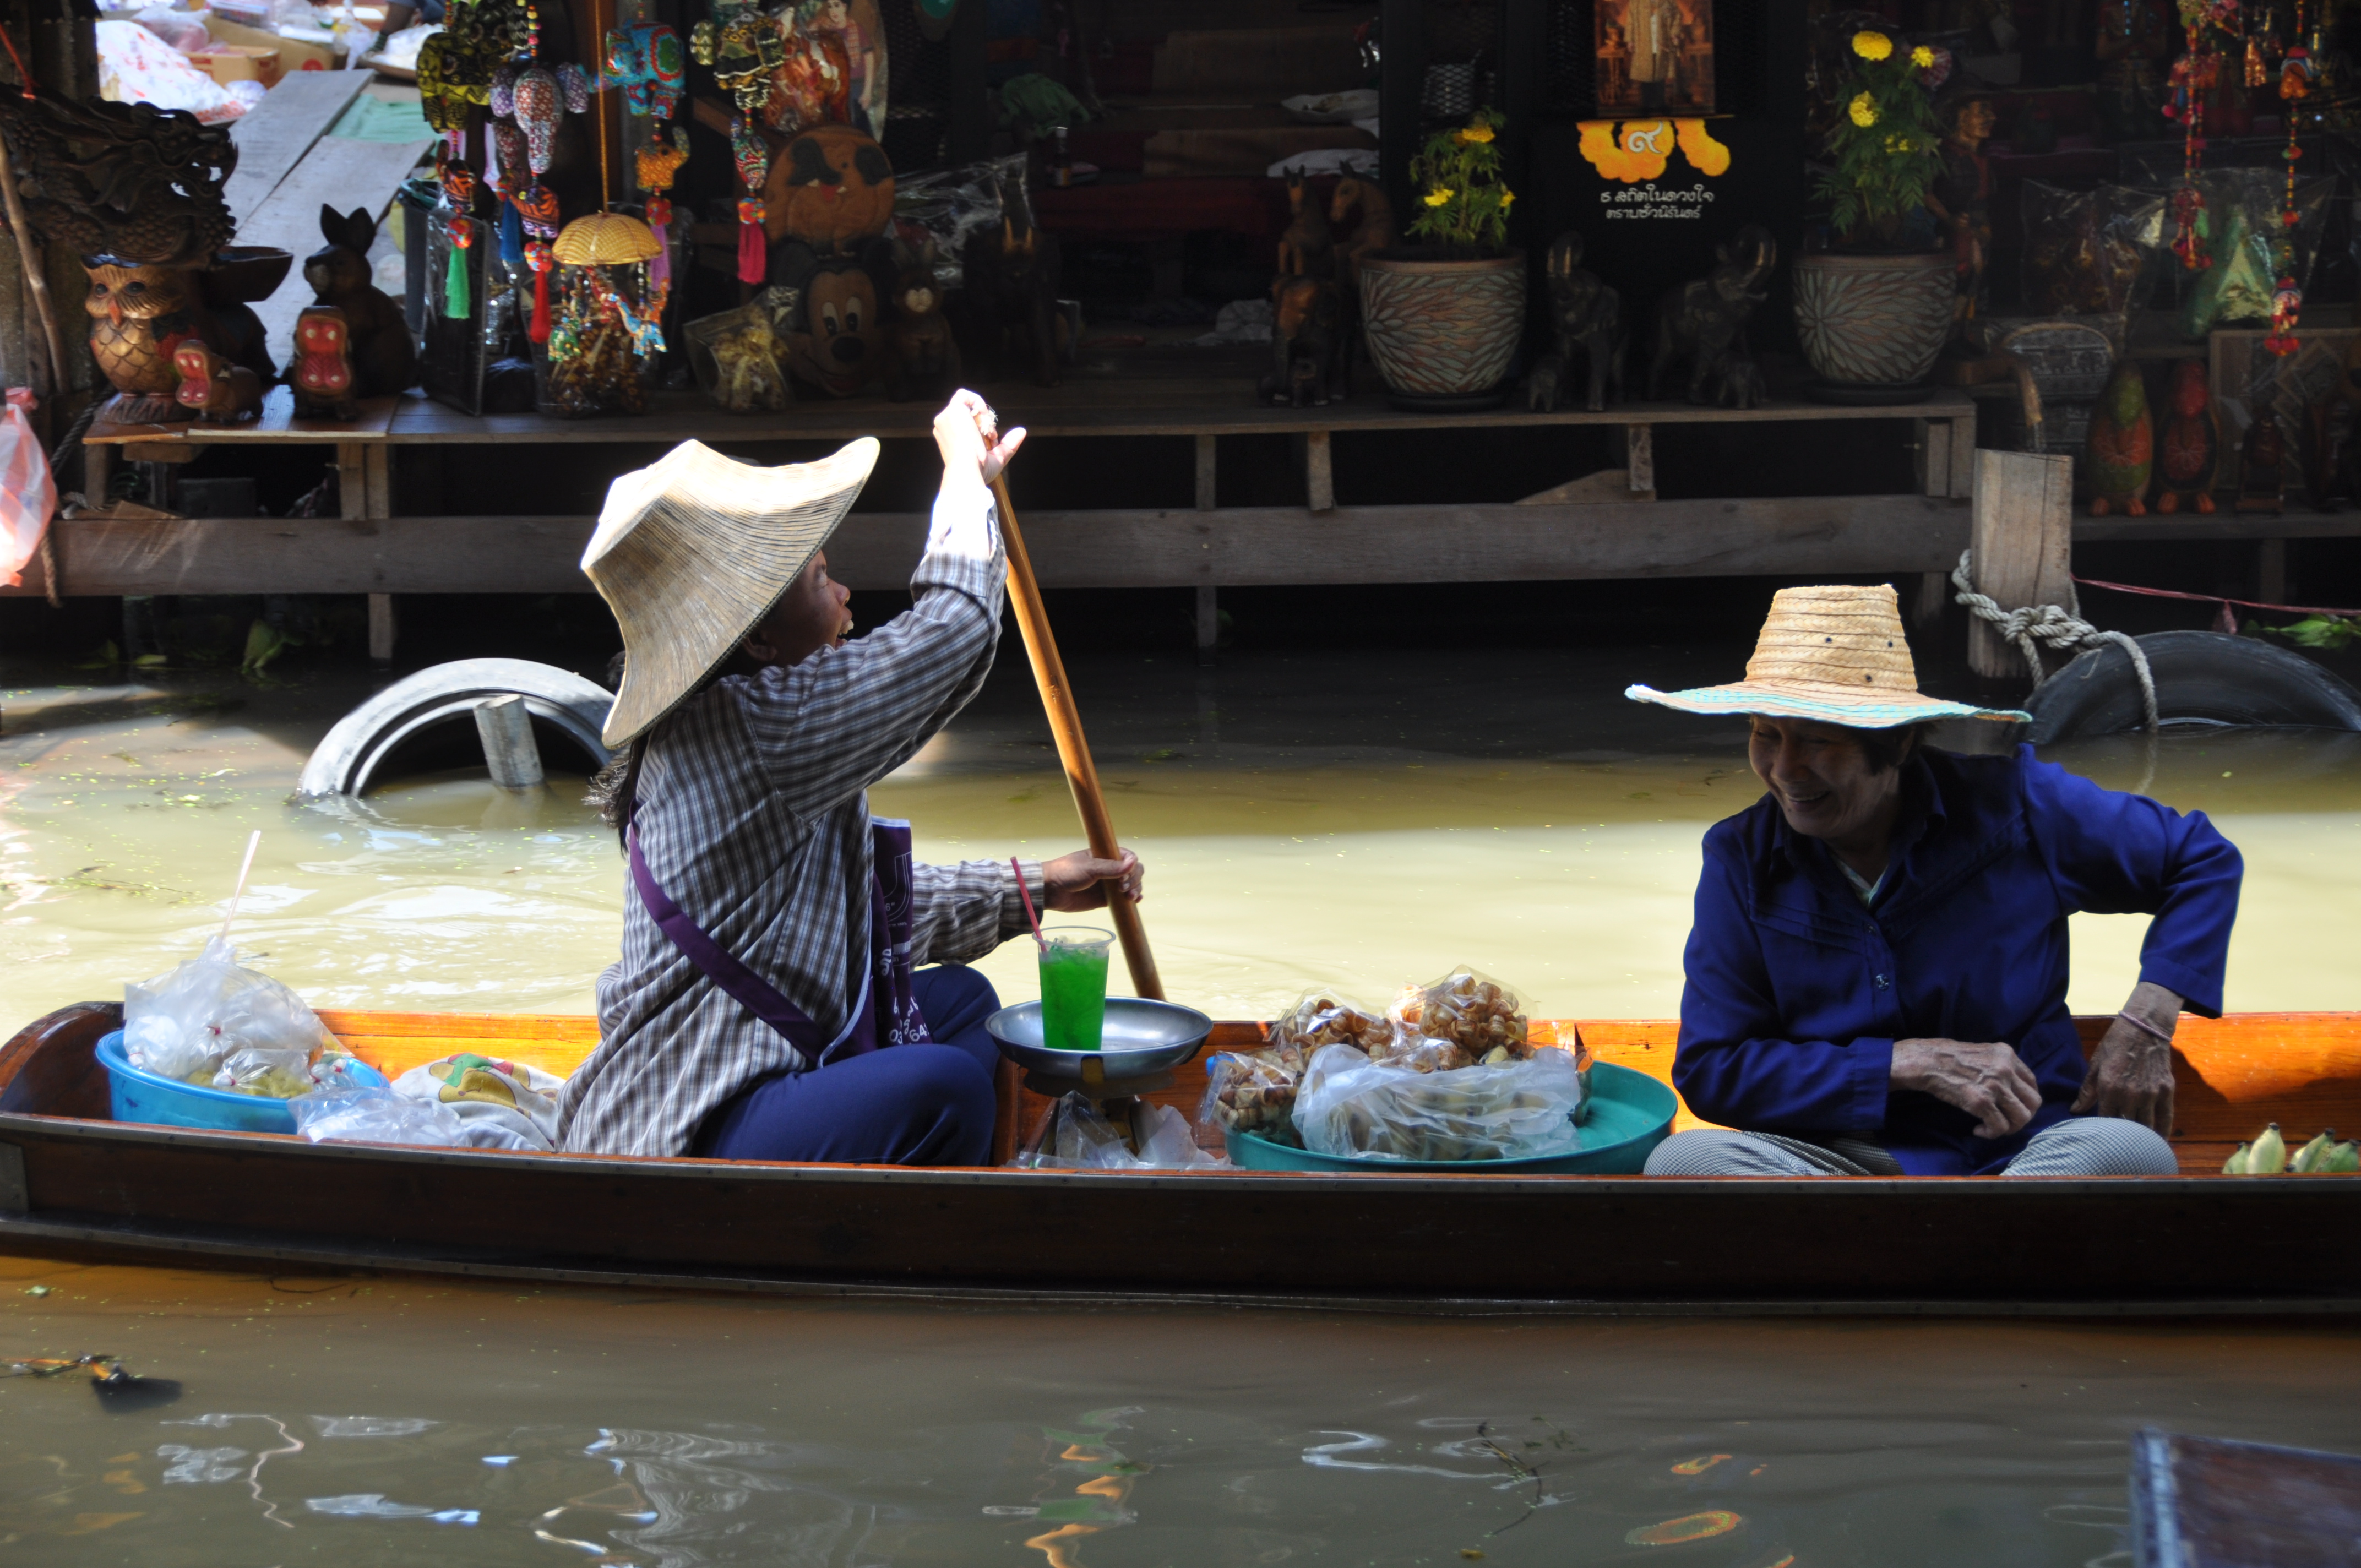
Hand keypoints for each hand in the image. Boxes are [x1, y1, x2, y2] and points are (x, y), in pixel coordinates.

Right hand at [933, 388, 1024, 486]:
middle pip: (967, 413)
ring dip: (982, 415)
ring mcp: (945, 418)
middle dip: (983, 421)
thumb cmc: (977, 471)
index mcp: (949, 438)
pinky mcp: (951, 411)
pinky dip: (978, 402)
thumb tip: (1022, 431)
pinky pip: (964, 395)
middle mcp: (943, 427)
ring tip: (988, 430)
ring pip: (966, 405)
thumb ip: (1007, 444)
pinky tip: (985, 417)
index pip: (965, 424)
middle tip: (991, 436)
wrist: (967, 471)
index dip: (981, 427)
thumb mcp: (996, 458)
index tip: (990, 440)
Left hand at [1041, 847, 1142, 911]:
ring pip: (1131, 885)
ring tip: (1130, 897)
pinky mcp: (1106, 899)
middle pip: (1133, 871)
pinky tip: (1136, 901)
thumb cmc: (1067, 872)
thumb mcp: (1090, 867)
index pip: (1129, 857)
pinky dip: (1132, 899)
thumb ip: (1111, 867)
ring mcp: (1109, 884)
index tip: (1125, 875)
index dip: (1132, 866)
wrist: (1050, 891)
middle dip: (1134, 879)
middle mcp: (1110, 869)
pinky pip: (1123, 899)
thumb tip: (1133, 862)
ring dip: (1135, 889)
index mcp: (1106, 855)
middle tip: (1123, 888)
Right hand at [1892, 1037, 2041, 1139]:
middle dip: (2022, 1116)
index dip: (2025, 1100)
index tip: (2011, 1107)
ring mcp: (1995, 1085)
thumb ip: (2000, 1066)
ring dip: (2009, 1128)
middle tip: (2005, 1121)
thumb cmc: (1948, 1057)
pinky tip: (1978, 1130)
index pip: (2032, 1083)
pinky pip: (2000, 1127)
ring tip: (1993, 1127)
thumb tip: (2011, 1088)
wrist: (1925, 1061)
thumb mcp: (1982, 1053)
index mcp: (2007, 1054)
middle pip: (2033, 1102)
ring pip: (2022, 1117)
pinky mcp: (1982, 1101)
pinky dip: (1991, 1133)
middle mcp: (2006, 1068)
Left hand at [2072, 983, 2180, 1134]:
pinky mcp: (2167, 1091)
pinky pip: (2166, 1118)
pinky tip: (2159, 1142)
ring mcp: (2151, 1094)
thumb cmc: (2115, 1045)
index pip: (2105, 1119)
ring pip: (2146, 1125)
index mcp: (2109, 1088)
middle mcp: (2131, 1094)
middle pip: (2126, 1125)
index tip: (2100, 1138)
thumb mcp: (2096, 1065)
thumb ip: (2087, 1090)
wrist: (2145, 1028)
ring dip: (2141, 1138)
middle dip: (2121, 1137)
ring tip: (2137, 1149)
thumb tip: (2075, 1110)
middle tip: (2118, 1147)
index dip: (2103, 1130)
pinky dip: (2163, 1132)